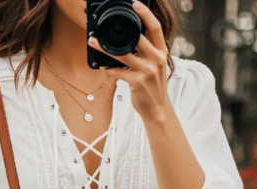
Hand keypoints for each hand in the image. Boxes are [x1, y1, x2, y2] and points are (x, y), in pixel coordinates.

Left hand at [89, 0, 169, 122]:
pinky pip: (118, 72)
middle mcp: (156, 59)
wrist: (158, 109)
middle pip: (138, 38)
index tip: (135, 4)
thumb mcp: (156, 65)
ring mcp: (147, 71)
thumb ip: (147, 51)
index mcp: (161, 51)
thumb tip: (132, 38)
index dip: (146, 14)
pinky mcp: (137, 82)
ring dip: (105, 48)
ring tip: (94, 42)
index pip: (155, 28)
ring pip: (123, 54)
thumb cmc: (154, 86)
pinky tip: (102, 66)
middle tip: (104, 25)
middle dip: (120, 30)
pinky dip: (108, 69)